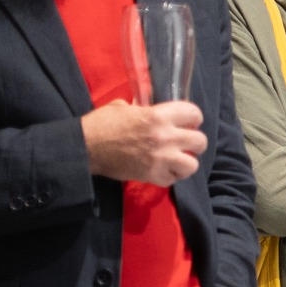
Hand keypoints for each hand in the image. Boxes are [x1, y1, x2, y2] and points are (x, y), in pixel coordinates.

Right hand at [82, 100, 205, 185]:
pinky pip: (173, 179)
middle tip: (187, 143)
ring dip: (186, 163)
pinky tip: (162, 170)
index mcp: (158, 116)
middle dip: (195, 142)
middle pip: (200, 141)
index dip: (193, 117)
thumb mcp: (123, 107)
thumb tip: (149, 106)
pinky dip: (169, 176)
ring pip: (193, 165)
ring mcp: (161, 158)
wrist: (85, 147)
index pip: (193, 113)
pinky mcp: (153, 175)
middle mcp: (165, 137)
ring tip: (177, 160)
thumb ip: (142, 108)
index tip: (190, 122)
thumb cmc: (101, 124)